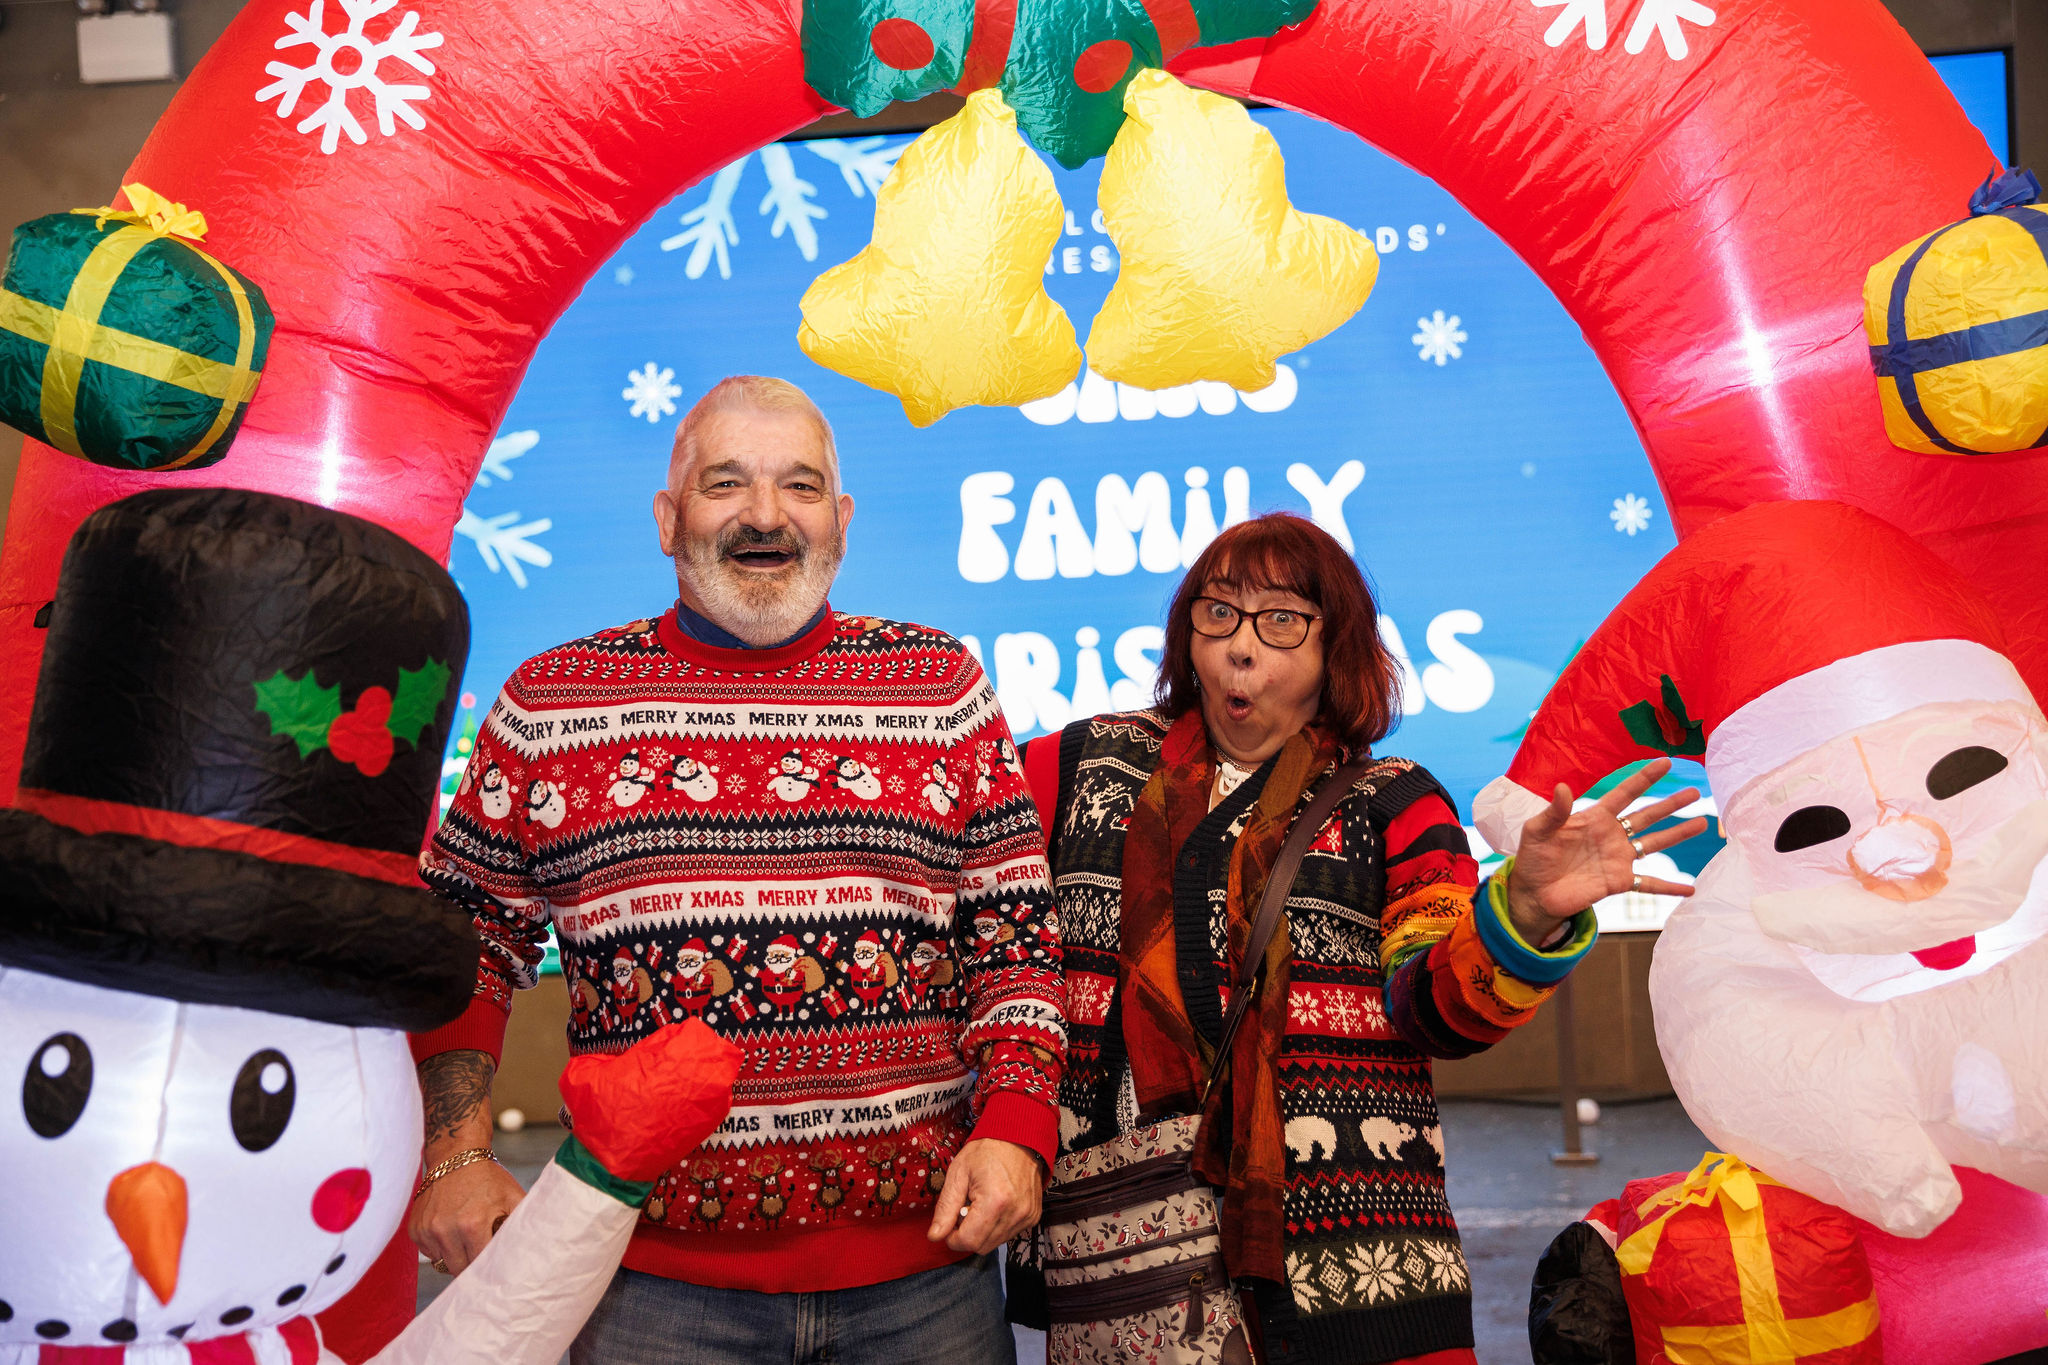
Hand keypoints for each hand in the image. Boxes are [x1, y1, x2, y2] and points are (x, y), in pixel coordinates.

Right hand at [410, 1047, 517, 1276]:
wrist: (456, 1154)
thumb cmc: (489, 1177)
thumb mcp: (513, 1196)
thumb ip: (524, 1223)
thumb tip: (541, 1247)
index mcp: (472, 1224)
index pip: (480, 1267)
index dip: (490, 1270)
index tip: (497, 1270)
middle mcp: (445, 1230)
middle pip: (460, 1270)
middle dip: (472, 1266)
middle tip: (482, 1254)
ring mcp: (427, 1230)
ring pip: (443, 1264)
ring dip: (456, 1256)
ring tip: (467, 1237)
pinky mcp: (415, 1229)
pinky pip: (429, 1252)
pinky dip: (440, 1247)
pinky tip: (451, 1229)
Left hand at [926, 1138, 1043, 1253]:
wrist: (1019, 1138)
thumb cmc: (988, 1150)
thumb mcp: (958, 1173)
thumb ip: (946, 1207)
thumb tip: (935, 1236)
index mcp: (995, 1201)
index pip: (968, 1241)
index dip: (952, 1237)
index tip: (949, 1223)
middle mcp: (1015, 1213)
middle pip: (981, 1246)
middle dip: (967, 1235)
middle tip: (964, 1210)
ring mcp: (1027, 1216)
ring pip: (994, 1243)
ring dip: (981, 1231)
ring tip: (980, 1205)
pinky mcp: (1032, 1217)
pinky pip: (1008, 1235)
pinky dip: (996, 1227)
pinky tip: (993, 1206)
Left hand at [1505, 757, 1709, 942]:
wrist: (1534, 892)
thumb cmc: (1534, 857)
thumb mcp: (1538, 830)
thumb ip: (1554, 811)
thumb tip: (1563, 787)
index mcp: (1595, 818)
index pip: (1624, 793)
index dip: (1645, 778)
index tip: (1666, 762)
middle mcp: (1612, 836)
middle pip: (1647, 815)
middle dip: (1672, 804)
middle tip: (1695, 792)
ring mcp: (1618, 859)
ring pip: (1655, 843)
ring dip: (1678, 835)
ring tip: (1703, 824)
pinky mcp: (1619, 882)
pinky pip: (1650, 884)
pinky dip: (1670, 888)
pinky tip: (1691, 890)